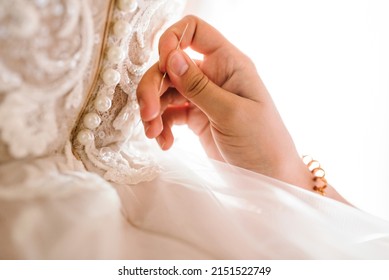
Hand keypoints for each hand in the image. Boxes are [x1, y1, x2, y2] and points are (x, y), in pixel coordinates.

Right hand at [137, 15, 339, 197]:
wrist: (270, 177)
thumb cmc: (263, 143)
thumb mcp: (232, 113)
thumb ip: (199, 86)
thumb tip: (171, 57)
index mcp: (229, 64)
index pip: (194, 30)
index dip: (172, 40)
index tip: (163, 67)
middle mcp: (214, 76)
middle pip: (171, 64)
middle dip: (153, 86)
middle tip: (148, 114)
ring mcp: (204, 97)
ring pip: (166, 90)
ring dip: (153, 109)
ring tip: (153, 133)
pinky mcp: (196, 117)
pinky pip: (170, 113)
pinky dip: (162, 125)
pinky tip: (164, 142)